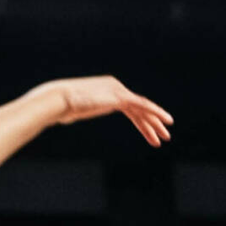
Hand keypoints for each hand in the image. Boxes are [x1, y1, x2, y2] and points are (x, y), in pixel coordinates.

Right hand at [46, 77, 172, 147]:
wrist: (59, 100)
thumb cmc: (60, 107)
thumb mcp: (72, 110)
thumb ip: (76, 111)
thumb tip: (65, 117)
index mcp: (107, 90)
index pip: (130, 108)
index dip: (142, 123)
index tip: (151, 135)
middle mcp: (116, 88)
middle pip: (138, 109)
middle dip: (152, 124)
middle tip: (164, 137)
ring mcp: (119, 91)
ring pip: (143, 109)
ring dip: (155, 123)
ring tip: (166, 137)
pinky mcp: (120, 97)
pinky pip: (142, 106)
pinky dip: (155, 113)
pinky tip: (165, 122)